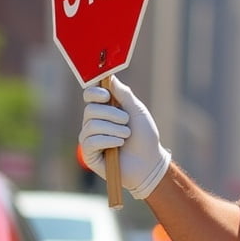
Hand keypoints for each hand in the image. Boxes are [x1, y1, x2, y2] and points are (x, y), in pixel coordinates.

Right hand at [79, 75, 170, 199]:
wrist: (150, 162)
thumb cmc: (145, 137)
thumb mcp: (138, 112)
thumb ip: (124, 95)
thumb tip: (111, 77)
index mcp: (105, 109)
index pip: (90, 95)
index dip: (95, 92)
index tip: (107, 95)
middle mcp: (94, 122)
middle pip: (90, 109)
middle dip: (111, 114)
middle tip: (127, 121)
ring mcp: (90, 138)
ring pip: (92, 125)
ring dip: (114, 129)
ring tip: (127, 136)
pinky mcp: (89, 153)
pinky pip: (91, 141)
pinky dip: (109, 141)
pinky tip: (119, 145)